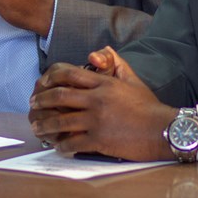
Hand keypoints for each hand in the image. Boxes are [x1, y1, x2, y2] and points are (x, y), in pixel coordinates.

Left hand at [29, 51, 176, 160]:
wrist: (164, 129)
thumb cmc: (148, 106)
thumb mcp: (132, 80)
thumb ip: (116, 64)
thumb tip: (103, 50)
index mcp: (104, 83)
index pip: (70, 74)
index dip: (51, 77)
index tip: (41, 83)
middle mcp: (97, 99)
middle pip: (60, 95)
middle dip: (42, 100)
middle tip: (33, 104)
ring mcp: (97, 120)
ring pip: (62, 120)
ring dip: (45, 125)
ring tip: (38, 128)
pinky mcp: (100, 139)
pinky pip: (73, 142)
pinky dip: (62, 145)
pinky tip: (58, 147)